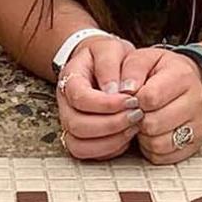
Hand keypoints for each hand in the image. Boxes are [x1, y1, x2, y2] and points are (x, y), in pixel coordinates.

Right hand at [54, 35, 140, 160]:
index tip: (130, 99)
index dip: (105, 103)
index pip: (79, 97)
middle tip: (136, 115)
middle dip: (110, 124)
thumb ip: (109, 65)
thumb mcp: (109, 48)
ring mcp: (71, 123)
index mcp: (70, 79)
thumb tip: (112, 90)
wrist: (104, 63)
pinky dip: (111, 149)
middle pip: (76, 125)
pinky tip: (127, 135)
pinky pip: (90, 154)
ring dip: (111, 140)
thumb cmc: (107, 57)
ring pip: (79, 144)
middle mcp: (66, 104)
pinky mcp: (82, 138)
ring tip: (134, 126)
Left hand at [124, 48, 201, 164]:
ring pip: (159, 144)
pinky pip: (164, 157)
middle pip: (154, 124)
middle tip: (134, 111)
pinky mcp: (194, 144)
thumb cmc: (159, 70)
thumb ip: (130, 69)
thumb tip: (123, 90)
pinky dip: (151, 149)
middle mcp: (196, 101)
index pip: (150, 98)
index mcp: (183, 76)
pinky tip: (150, 134)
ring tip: (142, 121)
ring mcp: (198, 125)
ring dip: (143, 136)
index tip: (130, 97)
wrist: (186, 80)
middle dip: (137, 119)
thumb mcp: (143, 58)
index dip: (133, 100)